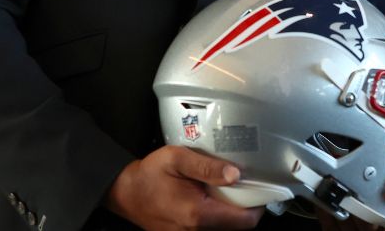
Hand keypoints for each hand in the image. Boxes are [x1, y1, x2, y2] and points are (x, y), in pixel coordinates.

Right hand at [105, 145, 263, 229]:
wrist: (124, 192)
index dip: (258, 206)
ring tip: (227, 190)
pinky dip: (217, 216)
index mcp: (198, 214)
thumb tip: (235, 174)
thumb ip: (207, 166)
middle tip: (244, 185)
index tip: (260, 189)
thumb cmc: (149, 175)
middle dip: (245, 207)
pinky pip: (210, 229)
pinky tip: (211, 198)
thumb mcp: (177, 159)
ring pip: (224, 229)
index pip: (244, 221)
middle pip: (237, 227)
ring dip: (230, 212)